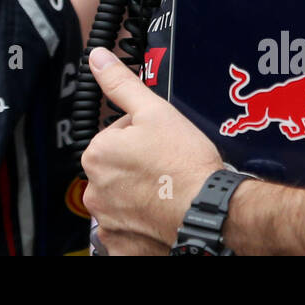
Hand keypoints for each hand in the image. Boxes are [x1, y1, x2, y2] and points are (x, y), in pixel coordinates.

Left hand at [81, 46, 224, 255]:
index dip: (142, 136)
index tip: (162, 144)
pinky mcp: (122, 247)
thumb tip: (97, 57)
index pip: (116, 137)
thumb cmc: (185, 163)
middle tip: (167, 168)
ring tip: (169, 192)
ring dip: (139, 196)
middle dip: (137, 167)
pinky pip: (127, 232)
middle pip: (117, 169)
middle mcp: (94, 189)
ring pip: (122, 200)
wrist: (209, 212)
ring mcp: (108, 222)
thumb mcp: (154, 111)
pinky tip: (162, 217)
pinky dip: (141, 226)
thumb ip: (121, 83)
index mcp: (97, 153)